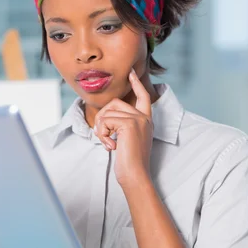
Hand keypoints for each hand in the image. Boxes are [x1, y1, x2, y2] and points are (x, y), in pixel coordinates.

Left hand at [93, 69, 153, 188]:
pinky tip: (111, 146)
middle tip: (103, 136)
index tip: (130, 73)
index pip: (142, 97)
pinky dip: (102, 134)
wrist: (135, 174)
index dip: (136, 84)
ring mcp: (138, 119)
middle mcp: (144, 118)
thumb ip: (121, 126)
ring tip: (107, 143)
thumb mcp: (126, 140)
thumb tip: (106, 116)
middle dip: (103, 118)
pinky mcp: (129, 124)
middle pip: (115, 103)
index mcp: (146, 121)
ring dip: (101, 129)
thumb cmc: (128, 162)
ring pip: (108, 112)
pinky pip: (106, 121)